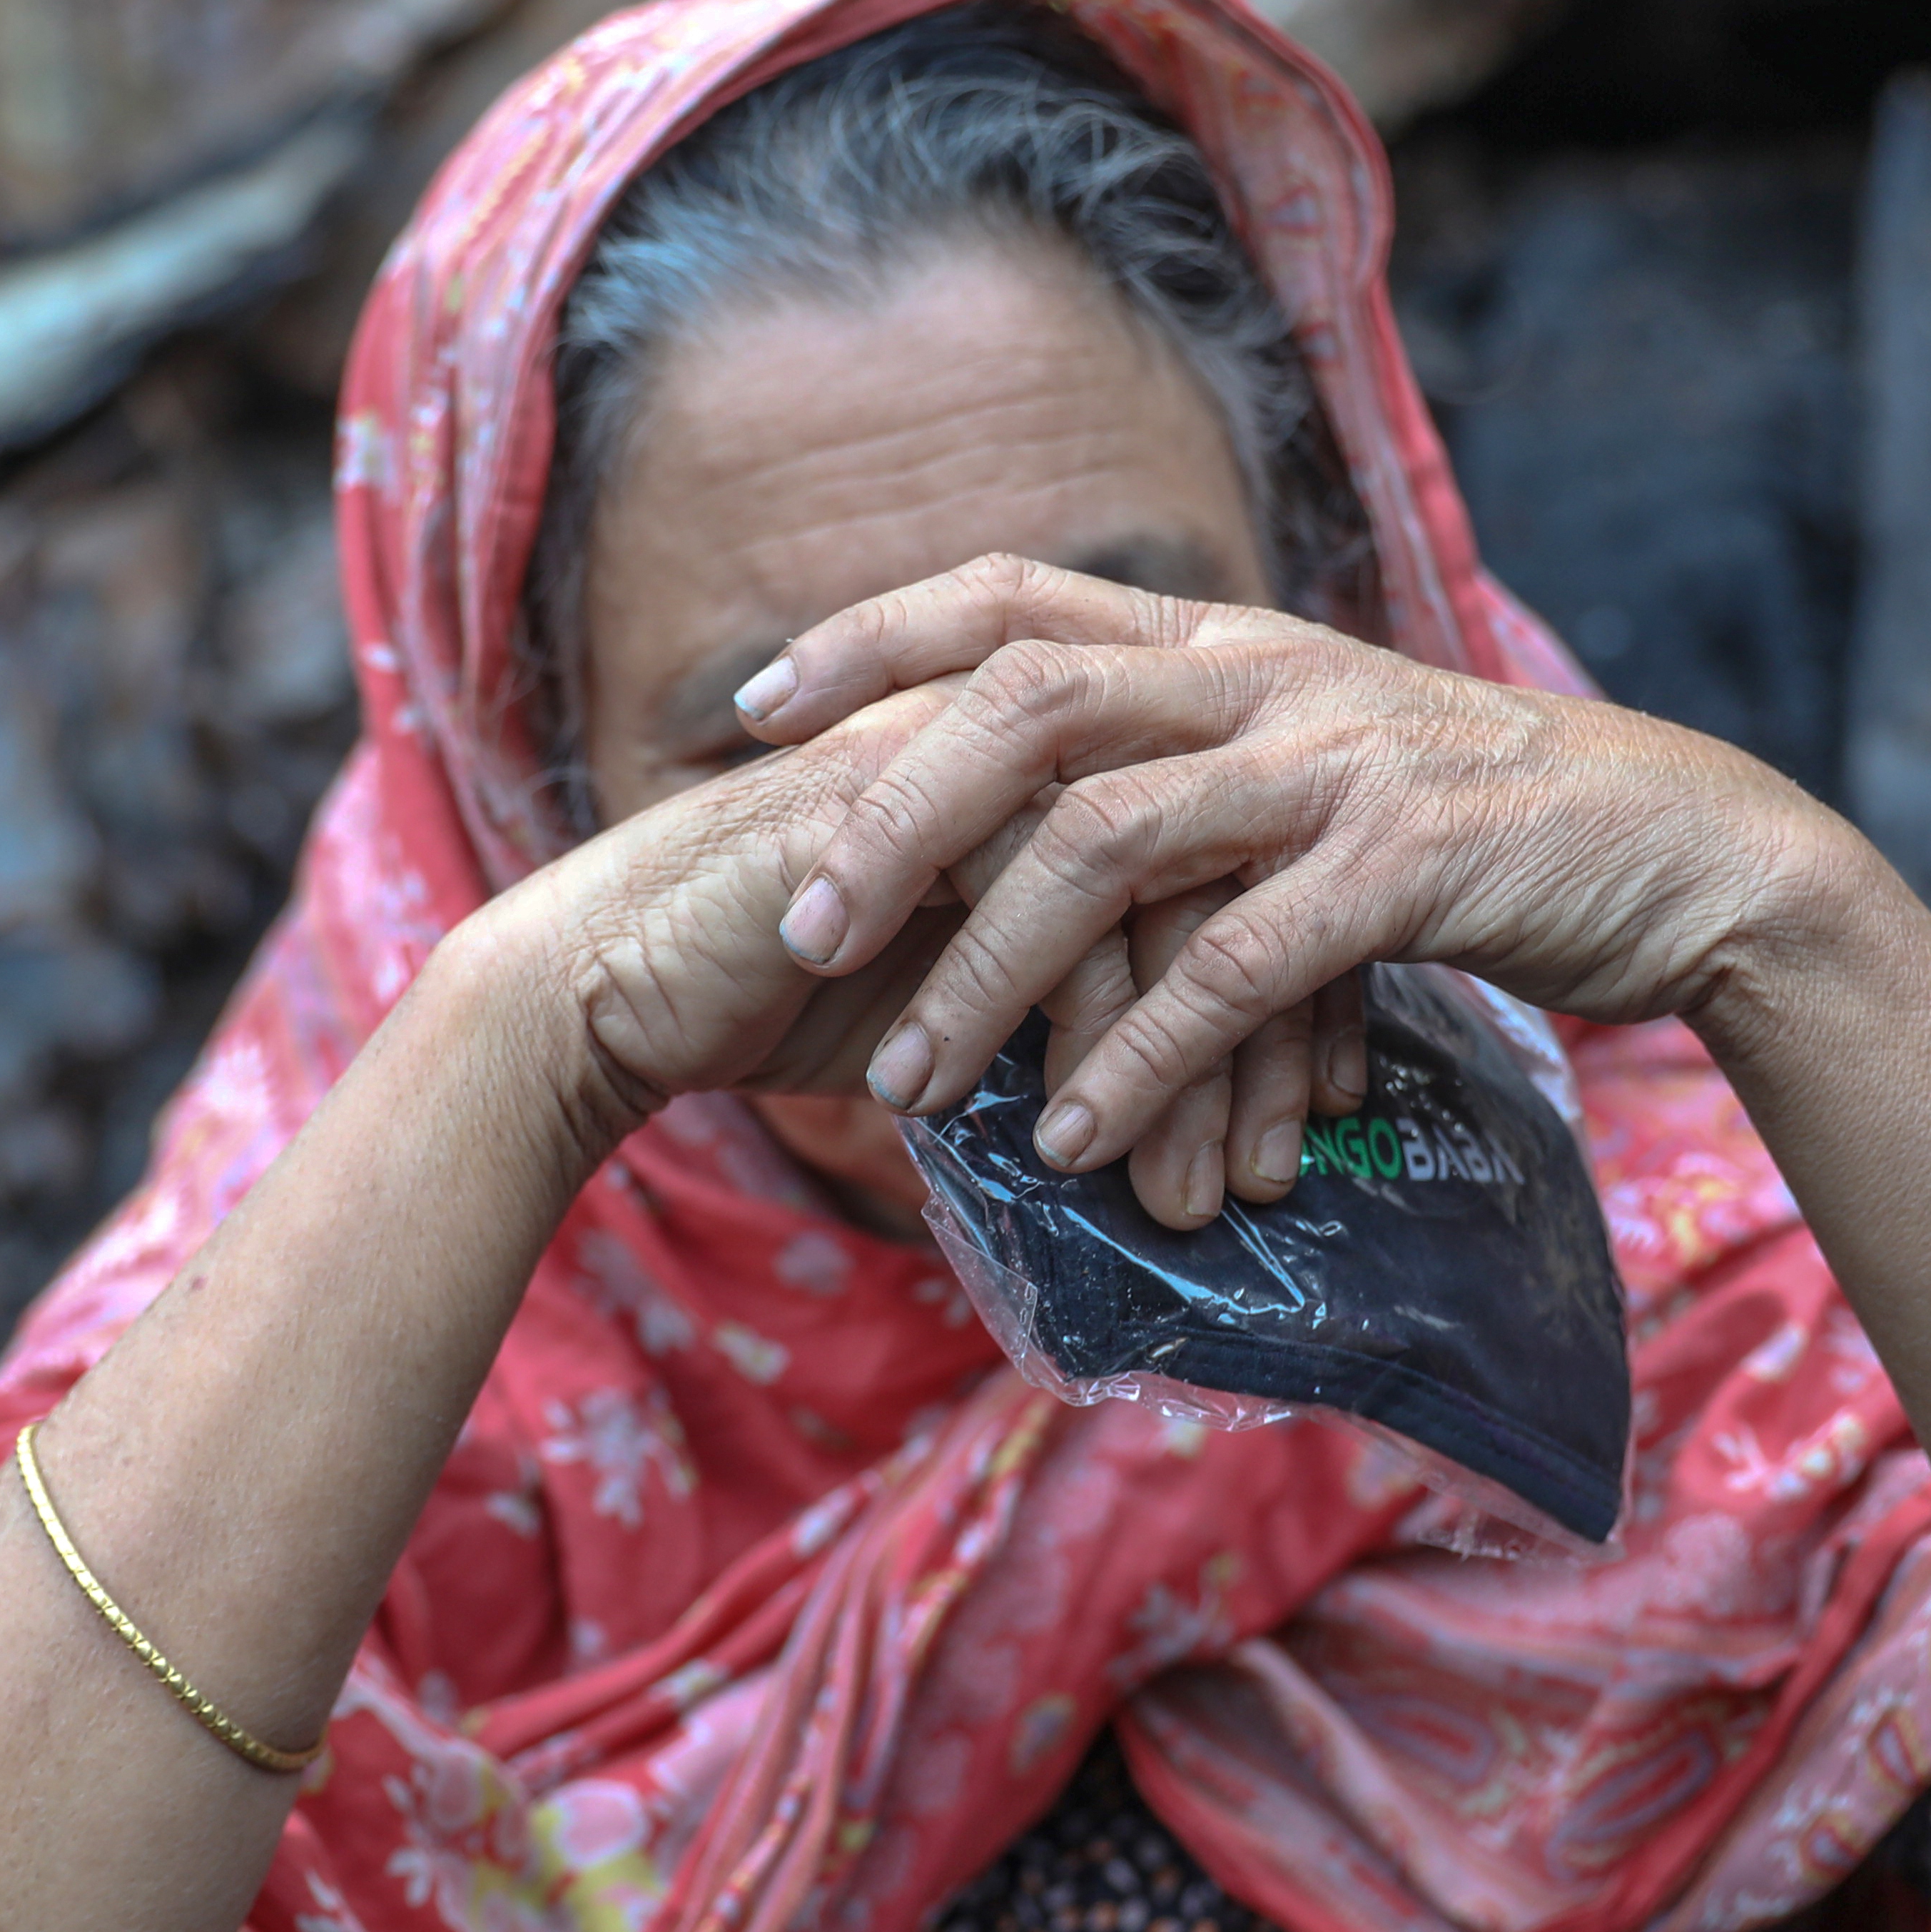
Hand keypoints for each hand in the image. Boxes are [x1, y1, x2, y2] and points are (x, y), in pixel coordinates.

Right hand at [457, 693, 1367, 1215]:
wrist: (614, 987)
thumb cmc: (791, 1001)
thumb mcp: (980, 1004)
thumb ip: (1080, 1007)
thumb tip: (1203, 1106)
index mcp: (1066, 766)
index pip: (1239, 853)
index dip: (1294, 986)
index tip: (1316, 1111)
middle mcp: (1031, 735)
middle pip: (1226, 862)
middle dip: (1269, 1036)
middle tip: (1277, 1175)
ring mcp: (969, 748)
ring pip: (1160, 885)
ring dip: (1191, 1062)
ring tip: (1198, 1197)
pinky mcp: (907, 793)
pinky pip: (1059, 902)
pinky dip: (1090, 1031)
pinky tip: (1091, 1141)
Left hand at [735, 556, 1831, 1177]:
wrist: (1683, 854)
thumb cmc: (1477, 828)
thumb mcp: (1311, 763)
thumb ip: (1184, 770)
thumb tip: (1027, 825)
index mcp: (1225, 647)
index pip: (1010, 596)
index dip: (872, 633)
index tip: (752, 701)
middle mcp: (1262, 680)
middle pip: (1024, 705)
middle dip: (891, 814)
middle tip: (797, 923)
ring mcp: (1333, 768)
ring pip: (1107, 847)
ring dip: (989, 969)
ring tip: (907, 1081)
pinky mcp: (1401, 872)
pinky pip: (1231, 968)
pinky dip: (1136, 1059)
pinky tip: (1071, 1140)